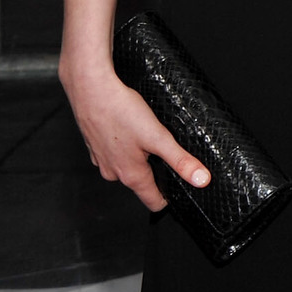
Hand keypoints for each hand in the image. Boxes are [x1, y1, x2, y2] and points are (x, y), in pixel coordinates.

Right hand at [60, 57, 210, 210]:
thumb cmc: (121, 112)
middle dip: (157, 174)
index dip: (169, 199)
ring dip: (141, 158)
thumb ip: (181, 160)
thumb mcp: (158, 137)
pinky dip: (126, 145)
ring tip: (150, 139)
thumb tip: (201, 180)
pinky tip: (132, 130)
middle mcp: (113, 172)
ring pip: (127, 166)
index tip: (181, 194)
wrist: (91, 89)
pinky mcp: (96, 145)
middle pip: (141, 183)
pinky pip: (116, 152)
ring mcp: (101, 159)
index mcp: (130, 175)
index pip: (153, 201)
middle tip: (170, 155)